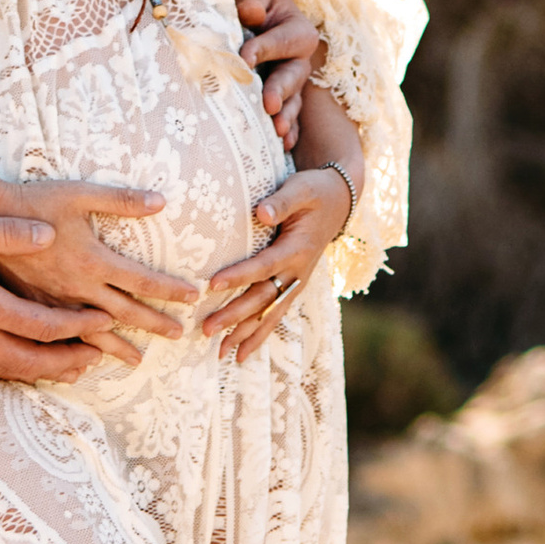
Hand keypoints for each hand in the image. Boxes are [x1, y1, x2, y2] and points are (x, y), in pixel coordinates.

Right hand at [0, 181, 199, 364]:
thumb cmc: (32, 200)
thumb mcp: (79, 194)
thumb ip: (121, 200)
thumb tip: (161, 201)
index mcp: (92, 261)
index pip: (142, 281)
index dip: (170, 289)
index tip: (193, 296)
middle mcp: (77, 289)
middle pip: (125, 314)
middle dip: (155, 323)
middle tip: (179, 334)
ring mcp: (53, 303)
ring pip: (94, 336)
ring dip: (119, 348)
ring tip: (138, 361)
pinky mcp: (31, 308)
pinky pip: (61, 341)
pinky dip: (78, 355)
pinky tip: (81, 365)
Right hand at [0, 205, 123, 383]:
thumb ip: (7, 232)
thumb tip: (50, 234)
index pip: (44, 325)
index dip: (79, 325)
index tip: (105, 319)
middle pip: (33, 360)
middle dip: (70, 359)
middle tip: (100, 356)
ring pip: (10, 372)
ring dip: (45, 371)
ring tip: (71, 368)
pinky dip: (13, 373)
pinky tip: (20, 366)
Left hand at [198, 161, 353, 361]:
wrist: (337, 202)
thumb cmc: (314, 192)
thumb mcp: (301, 189)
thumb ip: (282, 202)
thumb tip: (261, 212)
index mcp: (297, 248)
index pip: (264, 265)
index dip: (239, 275)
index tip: (212, 284)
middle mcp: (298, 272)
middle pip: (263, 298)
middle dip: (235, 316)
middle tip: (206, 329)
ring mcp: (296, 283)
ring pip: (269, 314)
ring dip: (245, 334)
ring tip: (220, 354)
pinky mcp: (292, 287)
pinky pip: (274, 315)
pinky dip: (258, 334)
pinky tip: (241, 352)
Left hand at [231, 0, 320, 151]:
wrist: (250, 12)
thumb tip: (250, 11)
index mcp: (297, 30)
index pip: (282, 40)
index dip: (264, 48)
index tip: (243, 59)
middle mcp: (299, 59)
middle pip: (293, 76)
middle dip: (280, 91)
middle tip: (268, 105)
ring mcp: (292, 82)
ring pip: (293, 100)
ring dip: (286, 116)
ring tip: (276, 130)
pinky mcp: (282, 99)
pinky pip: (289, 117)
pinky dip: (288, 130)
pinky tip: (283, 145)